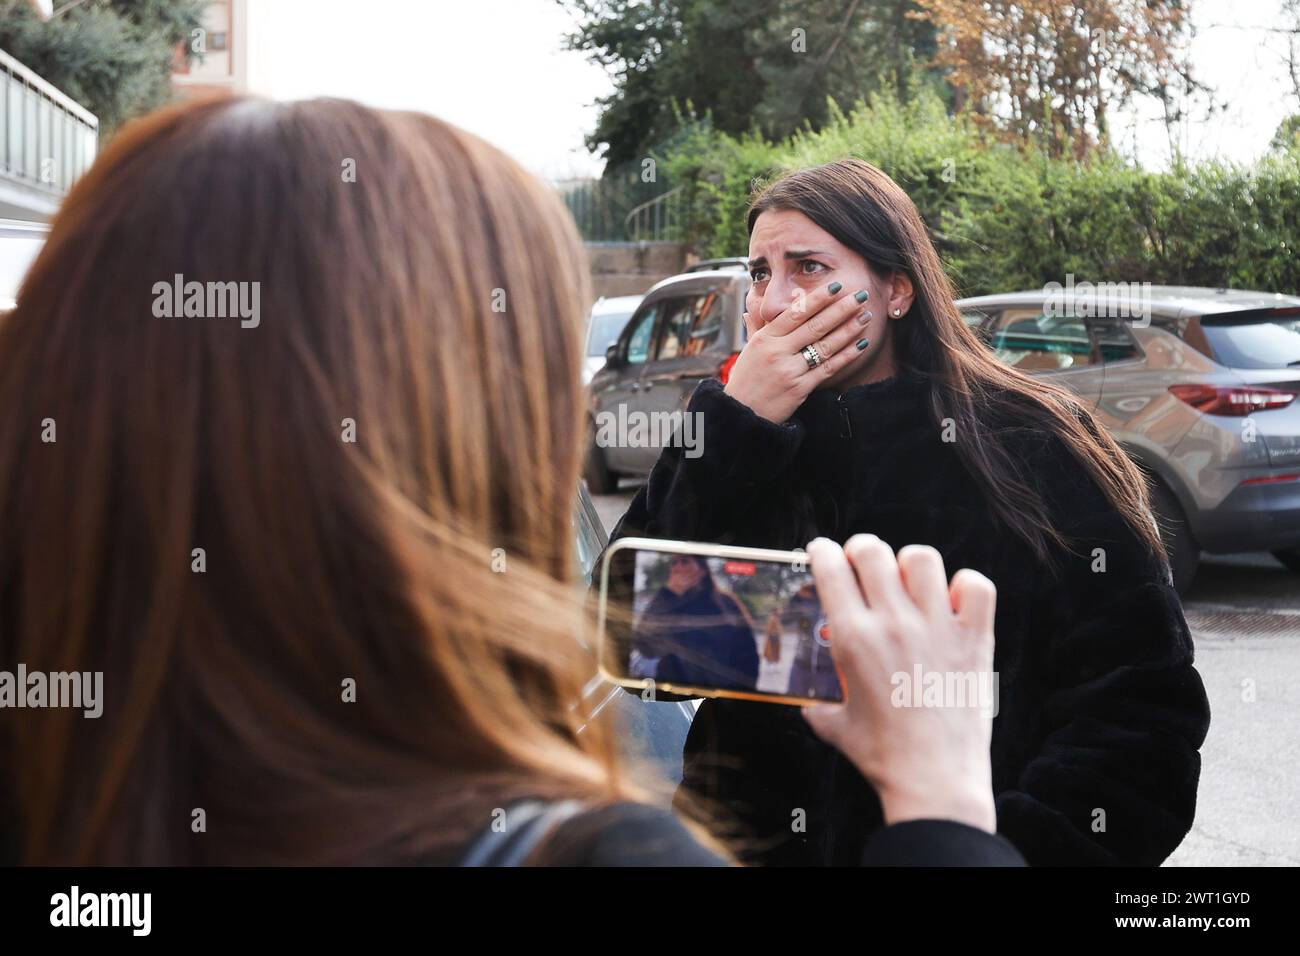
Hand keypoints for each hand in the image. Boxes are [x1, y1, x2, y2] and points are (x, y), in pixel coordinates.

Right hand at [724, 282, 871, 422]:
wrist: (742, 413)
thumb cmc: (746, 379)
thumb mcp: (749, 349)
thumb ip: (756, 326)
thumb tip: (755, 306)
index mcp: (765, 338)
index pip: (795, 313)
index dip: (817, 298)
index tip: (836, 286)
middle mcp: (777, 352)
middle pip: (815, 326)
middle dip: (841, 309)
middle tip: (860, 295)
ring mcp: (790, 371)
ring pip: (825, 346)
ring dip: (849, 329)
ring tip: (865, 316)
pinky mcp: (800, 389)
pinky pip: (828, 368)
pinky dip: (847, 355)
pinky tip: (861, 344)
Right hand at [803, 535, 998, 832]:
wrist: (934, 780)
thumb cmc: (882, 755)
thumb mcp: (835, 726)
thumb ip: (817, 706)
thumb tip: (809, 704)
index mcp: (852, 638)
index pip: (830, 567)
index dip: (822, 551)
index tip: (822, 552)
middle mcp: (893, 623)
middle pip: (872, 550)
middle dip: (861, 549)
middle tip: (862, 564)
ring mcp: (937, 627)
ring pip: (922, 558)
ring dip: (909, 564)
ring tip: (908, 582)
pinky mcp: (974, 639)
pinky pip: (976, 586)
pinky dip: (965, 585)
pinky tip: (952, 602)